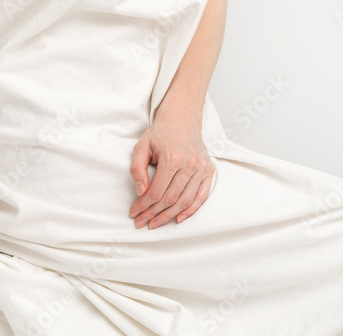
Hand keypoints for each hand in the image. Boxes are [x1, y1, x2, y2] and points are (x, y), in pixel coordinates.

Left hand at [128, 106, 215, 228]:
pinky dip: (191, 211)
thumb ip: (137, 168)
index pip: (156, 191)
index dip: (144, 206)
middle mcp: (189, 164)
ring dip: (169, 216)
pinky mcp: (208, 170)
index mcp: (172, 158)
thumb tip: (140, 191)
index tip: (134, 212)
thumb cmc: (161, 133)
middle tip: (142, 222)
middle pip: (170, 199)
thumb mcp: (142, 146)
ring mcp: (201, 168)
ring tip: (155, 223)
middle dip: (153, 214)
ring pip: (185, 201)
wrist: (182, 119)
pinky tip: (178, 219)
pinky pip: (201, 196)